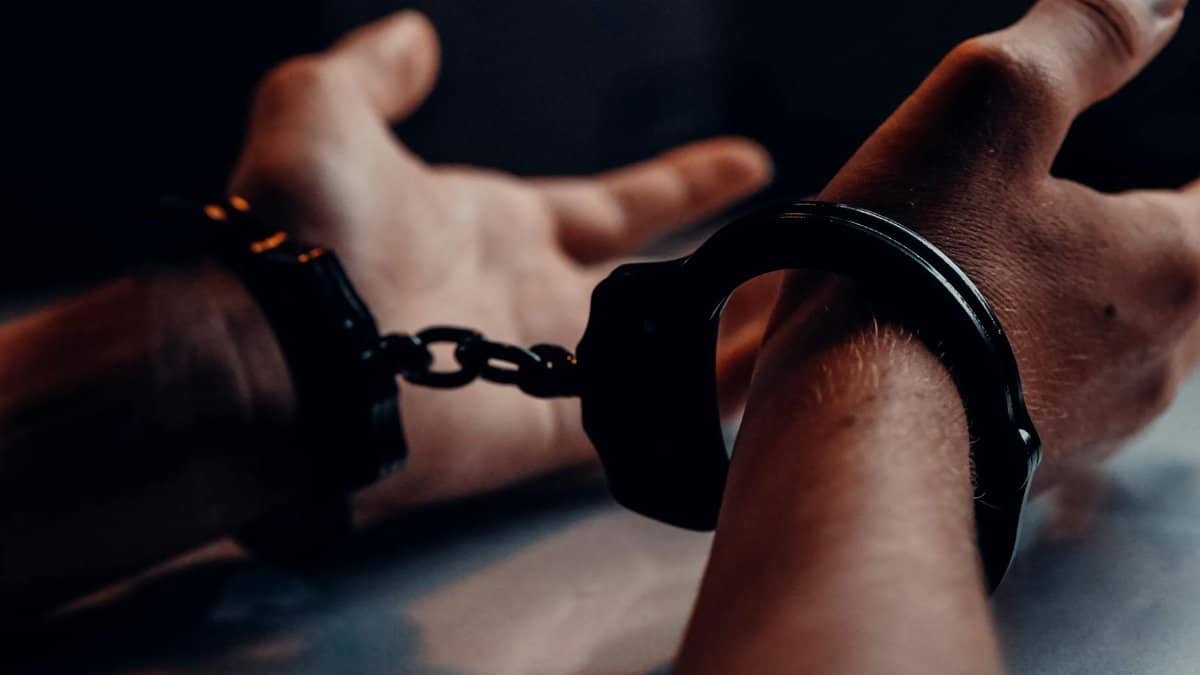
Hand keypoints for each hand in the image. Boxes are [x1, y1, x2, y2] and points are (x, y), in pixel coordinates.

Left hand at [228, 12, 771, 515]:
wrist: (278, 346)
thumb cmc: (299, 224)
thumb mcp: (324, 108)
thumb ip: (376, 72)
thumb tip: (415, 35)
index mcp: (497, 227)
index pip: (616, 206)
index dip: (684, 184)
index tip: (747, 162)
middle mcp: (531, 300)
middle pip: (651, 286)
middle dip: (722, 273)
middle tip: (792, 261)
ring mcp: (541, 370)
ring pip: (661, 356)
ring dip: (732, 338)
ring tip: (809, 315)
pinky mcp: (545, 434)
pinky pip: (645, 417)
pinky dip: (706, 401)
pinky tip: (776, 380)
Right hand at [745, 0, 1195, 479]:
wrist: (842, 423)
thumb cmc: (913, 264)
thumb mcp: (992, 106)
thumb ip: (1085, 36)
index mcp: (1174, 262)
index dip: (1197, 182)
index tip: (1174, 178)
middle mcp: (1156, 357)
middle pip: (1184, 277)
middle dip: (1156, 238)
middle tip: (1120, 208)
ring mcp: (1093, 424)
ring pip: (1121, 343)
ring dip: (1090, 302)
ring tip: (1031, 272)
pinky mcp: (1028, 464)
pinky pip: (1058, 395)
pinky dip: (1036, 357)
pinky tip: (983, 342)